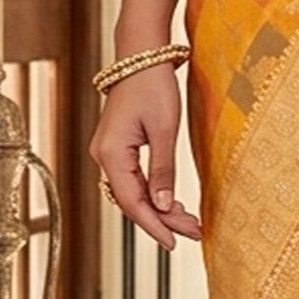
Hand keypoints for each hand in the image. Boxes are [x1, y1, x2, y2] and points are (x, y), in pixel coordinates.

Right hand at [89, 63, 202, 252]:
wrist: (141, 55)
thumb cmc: (154, 86)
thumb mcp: (164, 130)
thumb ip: (162, 170)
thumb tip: (163, 206)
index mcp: (111, 153)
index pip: (133, 202)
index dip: (154, 226)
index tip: (175, 243)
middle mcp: (104, 156)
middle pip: (132, 201)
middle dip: (163, 220)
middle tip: (194, 233)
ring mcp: (108, 152)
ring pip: (133, 192)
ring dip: (160, 208)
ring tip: (190, 221)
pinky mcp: (117, 147)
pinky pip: (133, 180)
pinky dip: (153, 193)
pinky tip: (173, 203)